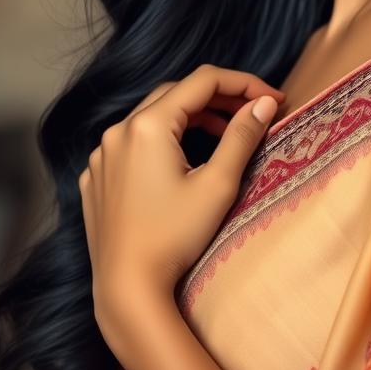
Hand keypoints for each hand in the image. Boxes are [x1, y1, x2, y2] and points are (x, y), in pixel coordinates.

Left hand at [78, 65, 284, 339]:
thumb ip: (242, 136)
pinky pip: (133, 143)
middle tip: (255, 113)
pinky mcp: (96, 177)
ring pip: (153, 117)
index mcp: (148, 125)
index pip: (203, 81)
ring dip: (192, 118)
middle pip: (177, 94)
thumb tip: (263, 104)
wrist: (128, 288)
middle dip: (220, 98)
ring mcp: (102, 154)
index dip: (244, 83)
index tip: (273, 100)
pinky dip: (163, 140)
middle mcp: (118, 131)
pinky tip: (183, 161)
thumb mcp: (218, 184)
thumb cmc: (175, 237)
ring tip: (226, 134)